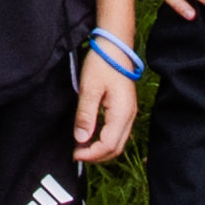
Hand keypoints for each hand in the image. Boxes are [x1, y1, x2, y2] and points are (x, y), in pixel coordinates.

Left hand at [69, 51, 137, 166]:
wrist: (115, 48)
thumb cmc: (102, 64)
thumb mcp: (89, 88)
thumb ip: (86, 115)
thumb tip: (81, 140)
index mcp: (122, 113)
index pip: (108, 145)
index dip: (91, 154)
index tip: (74, 153)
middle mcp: (130, 117)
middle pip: (115, 148)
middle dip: (96, 156)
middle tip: (76, 154)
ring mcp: (130, 114)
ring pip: (118, 143)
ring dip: (100, 150)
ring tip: (81, 148)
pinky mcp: (126, 110)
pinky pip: (118, 134)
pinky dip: (105, 141)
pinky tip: (91, 137)